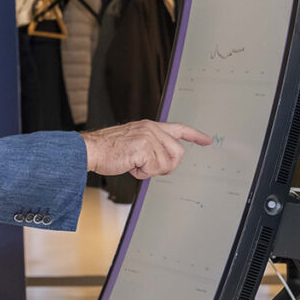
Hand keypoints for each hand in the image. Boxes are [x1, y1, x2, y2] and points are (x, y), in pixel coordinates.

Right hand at [82, 121, 211, 178]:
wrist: (91, 150)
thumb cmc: (108, 149)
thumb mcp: (133, 141)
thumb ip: (150, 145)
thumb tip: (164, 160)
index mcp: (150, 126)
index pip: (179, 128)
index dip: (195, 135)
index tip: (207, 140)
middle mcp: (152, 129)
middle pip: (177, 153)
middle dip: (165, 166)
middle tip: (147, 166)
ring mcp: (148, 137)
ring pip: (166, 163)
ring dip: (150, 170)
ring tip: (134, 163)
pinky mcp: (143, 148)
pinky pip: (154, 169)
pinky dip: (142, 173)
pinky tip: (130, 165)